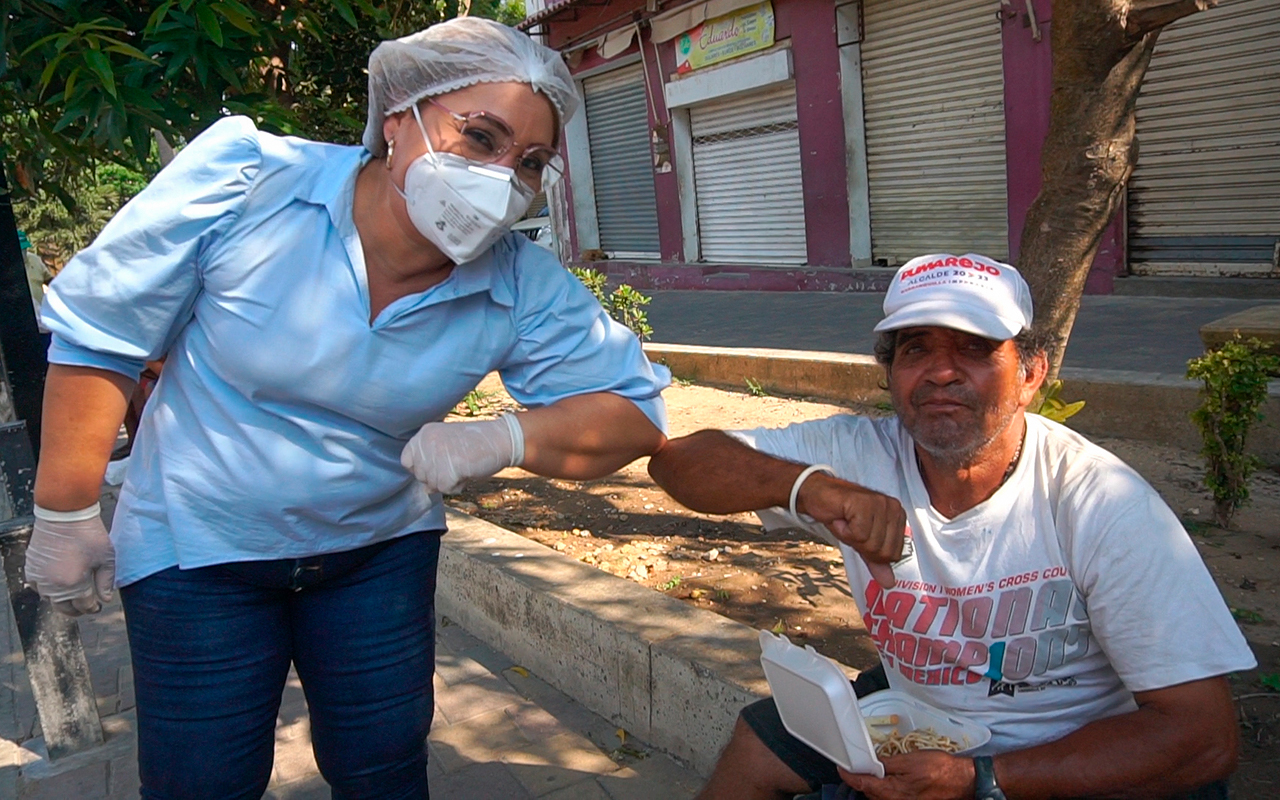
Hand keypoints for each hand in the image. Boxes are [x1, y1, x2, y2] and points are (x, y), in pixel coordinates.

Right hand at [25, 506, 115, 615]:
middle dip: (76, 609)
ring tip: (72, 595)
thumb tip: (105, 599)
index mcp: (74, 585)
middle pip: (64, 608)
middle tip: (84, 606)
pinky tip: (55, 584)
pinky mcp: (31, 567)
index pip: (83, 606)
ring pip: (49, 599)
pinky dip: (46, 589)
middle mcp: (53, 586)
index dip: (92, 608)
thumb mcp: (106, 558)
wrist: (64, 514)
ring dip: (61, 600)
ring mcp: (40, 577)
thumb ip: (105, 581)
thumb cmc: (88, 534)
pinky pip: (36, 586)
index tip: (97, 606)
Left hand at [401, 414, 523, 493]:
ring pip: (432, 485)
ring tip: (464, 466)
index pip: (407, 461)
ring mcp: (437, 454)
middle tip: (458, 463)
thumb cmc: (476, 444)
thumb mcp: (445, 445)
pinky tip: (468, 472)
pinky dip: (457, 486)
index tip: (442, 463)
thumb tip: (425, 490)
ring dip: (449, 482)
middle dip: (438, 477)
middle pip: (420, 476)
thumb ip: (430, 461)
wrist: (501, 439)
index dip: (424, 468)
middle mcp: (427, 441)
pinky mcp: (449, 468)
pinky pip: (445, 489)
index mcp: (424, 433)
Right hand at [797, 473, 904, 587]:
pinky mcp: (865, 503)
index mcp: (898, 517)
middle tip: (851, 527)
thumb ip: (876, 560)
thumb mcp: (861, 541)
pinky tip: (841, 516)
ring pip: (870, 543)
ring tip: (846, 520)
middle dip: (860, 545)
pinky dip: (843, 530)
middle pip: (882, 551)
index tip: (859, 533)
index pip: (893, 555)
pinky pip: (858, 534)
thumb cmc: (841, 515)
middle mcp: (894, 508)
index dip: (870, 551)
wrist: (819, 496)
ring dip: (850, 536)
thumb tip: (889, 583)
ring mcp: (880, 504)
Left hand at [840, 751, 975, 799]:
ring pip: (879, 795)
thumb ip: (885, 763)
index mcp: (892, 792)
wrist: (962, 781)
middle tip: (863, 762)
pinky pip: (890, 797)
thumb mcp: (909, 760)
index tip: (842, 767)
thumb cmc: (940, 769)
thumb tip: (869, 763)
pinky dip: (887, 788)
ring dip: (876, 783)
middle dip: (864, 778)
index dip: (849, 775)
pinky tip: (894, 778)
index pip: (861, 785)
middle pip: (868, 792)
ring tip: (881, 768)